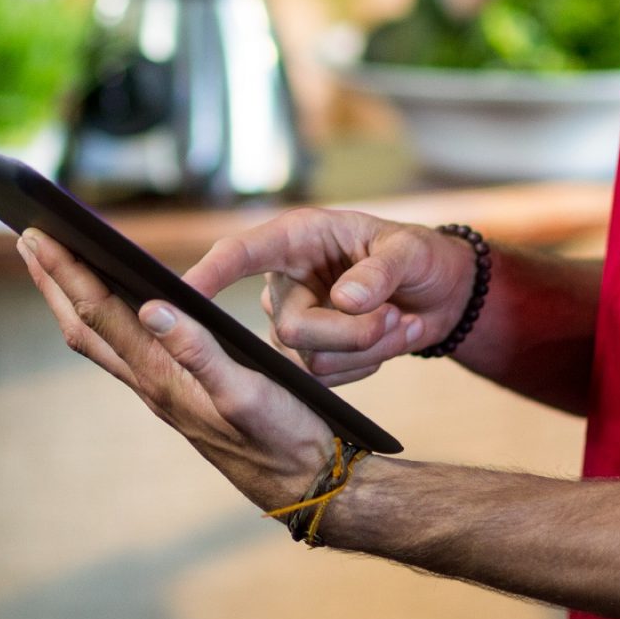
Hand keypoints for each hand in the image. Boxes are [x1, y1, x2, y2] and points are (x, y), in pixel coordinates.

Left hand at [16, 228, 332, 514]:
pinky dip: (105, 319)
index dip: (67, 273)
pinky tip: (114, 308)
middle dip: (53, 282)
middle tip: (27, 239)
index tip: (39, 236)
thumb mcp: (247, 392)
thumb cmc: (283, 437)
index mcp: (162, 377)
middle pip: (85, 327)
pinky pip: (124, 352)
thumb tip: (152, 308)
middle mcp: (150, 386)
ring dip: (71, 301)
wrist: (303, 486)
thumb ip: (200, 351)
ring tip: (54, 267)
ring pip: (99, 341)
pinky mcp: (174, 397)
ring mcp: (159, 394)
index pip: (101, 314)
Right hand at [185, 209, 477, 387]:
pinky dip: (369, 364)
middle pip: (290, 329)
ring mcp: (295, 320)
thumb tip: (345, 299)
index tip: (178, 294)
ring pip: (311, 361)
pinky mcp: (312, 355)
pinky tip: (389, 337)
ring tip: (399, 321)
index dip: (208, 274)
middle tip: (394, 317)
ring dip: (367, 348)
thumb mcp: (410, 252)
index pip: (240, 254)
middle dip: (351, 333)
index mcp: (297, 238)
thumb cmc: (419, 257)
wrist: (440, 295)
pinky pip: (329, 380)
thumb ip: (379, 272)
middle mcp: (286, 281)